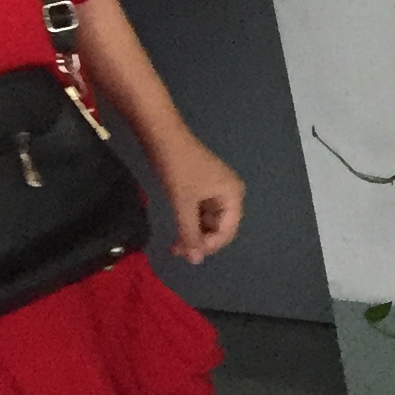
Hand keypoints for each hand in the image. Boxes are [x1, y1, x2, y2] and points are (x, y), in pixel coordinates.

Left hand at [152, 132, 245, 263]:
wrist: (161, 134)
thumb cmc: (177, 168)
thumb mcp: (183, 203)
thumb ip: (190, 233)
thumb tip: (196, 261)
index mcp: (233, 195)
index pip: (227, 231)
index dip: (209, 246)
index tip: (189, 254)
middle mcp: (229, 193)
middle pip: (219, 227)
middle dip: (199, 240)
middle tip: (178, 251)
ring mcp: (215, 188)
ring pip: (207, 220)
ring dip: (192, 232)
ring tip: (175, 245)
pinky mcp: (201, 185)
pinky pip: (199, 209)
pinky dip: (189, 220)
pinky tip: (177, 229)